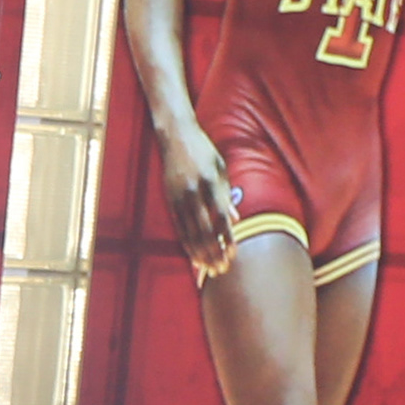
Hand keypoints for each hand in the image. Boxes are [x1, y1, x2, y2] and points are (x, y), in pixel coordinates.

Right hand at [153, 117, 237, 277]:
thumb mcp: (221, 168)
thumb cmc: (203, 151)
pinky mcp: (169, 198)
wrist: (175, 135)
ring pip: (189, 231)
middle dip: (213, 251)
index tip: (233, 254)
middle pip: (204, 229)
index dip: (227, 238)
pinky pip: (178, 225)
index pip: (220, 217)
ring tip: (208, 268)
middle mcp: (193, 191)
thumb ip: (227, 194)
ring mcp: (179, 196)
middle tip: (221, 269)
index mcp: (211, 182)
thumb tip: (234, 219)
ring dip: (199, 252)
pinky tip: (191, 254)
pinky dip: (186, 242)